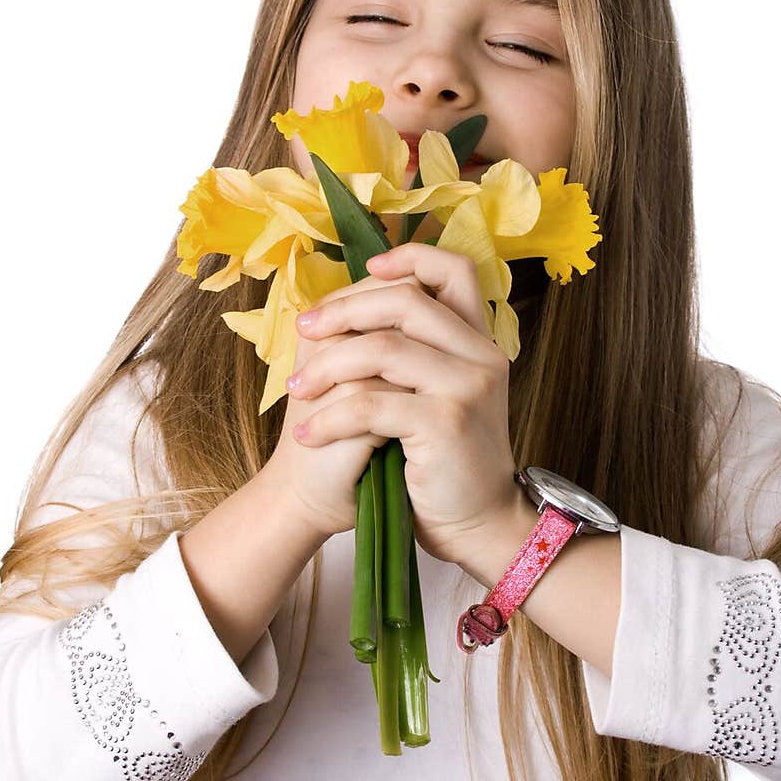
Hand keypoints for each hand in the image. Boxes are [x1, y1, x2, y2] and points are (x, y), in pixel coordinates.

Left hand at [284, 242, 520, 563]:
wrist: (475, 524)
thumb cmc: (442, 460)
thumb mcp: (438, 393)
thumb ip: (413, 350)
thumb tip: (347, 307)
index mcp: (479, 340)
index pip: (455, 269)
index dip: (410, 257)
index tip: (367, 270)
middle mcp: (482, 355)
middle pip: (406, 299)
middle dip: (343, 311)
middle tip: (304, 331)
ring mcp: (468, 387)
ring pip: (381, 348)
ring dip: (326, 366)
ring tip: (298, 390)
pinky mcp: (446, 423)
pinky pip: (370, 404)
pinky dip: (329, 418)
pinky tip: (309, 434)